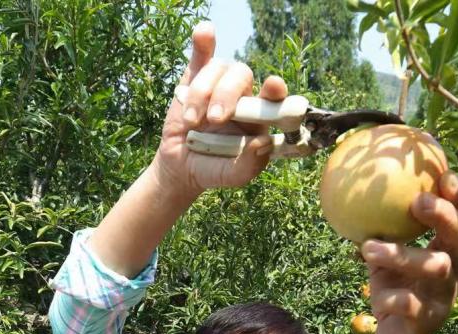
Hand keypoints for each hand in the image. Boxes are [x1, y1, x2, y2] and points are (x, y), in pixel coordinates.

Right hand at [153, 21, 288, 197]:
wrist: (182, 168)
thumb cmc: (215, 169)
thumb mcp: (234, 176)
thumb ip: (250, 166)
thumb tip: (260, 142)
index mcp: (259, 115)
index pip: (273, 96)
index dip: (275, 89)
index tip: (274, 86)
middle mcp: (242, 95)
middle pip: (242, 76)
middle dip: (226, 95)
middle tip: (213, 120)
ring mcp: (218, 85)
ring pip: (217, 70)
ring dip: (202, 93)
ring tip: (191, 122)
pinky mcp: (194, 79)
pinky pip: (201, 55)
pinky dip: (203, 41)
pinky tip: (205, 32)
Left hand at [362, 171, 457, 333]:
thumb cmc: (392, 291)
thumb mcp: (385, 259)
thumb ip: (381, 231)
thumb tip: (358, 193)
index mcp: (447, 253)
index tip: (445, 175)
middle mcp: (453, 272)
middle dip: (444, 217)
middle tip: (418, 201)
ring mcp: (444, 297)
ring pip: (436, 269)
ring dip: (402, 255)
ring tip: (368, 247)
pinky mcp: (429, 321)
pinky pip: (412, 305)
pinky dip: (391, 297)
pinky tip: (375, 296)